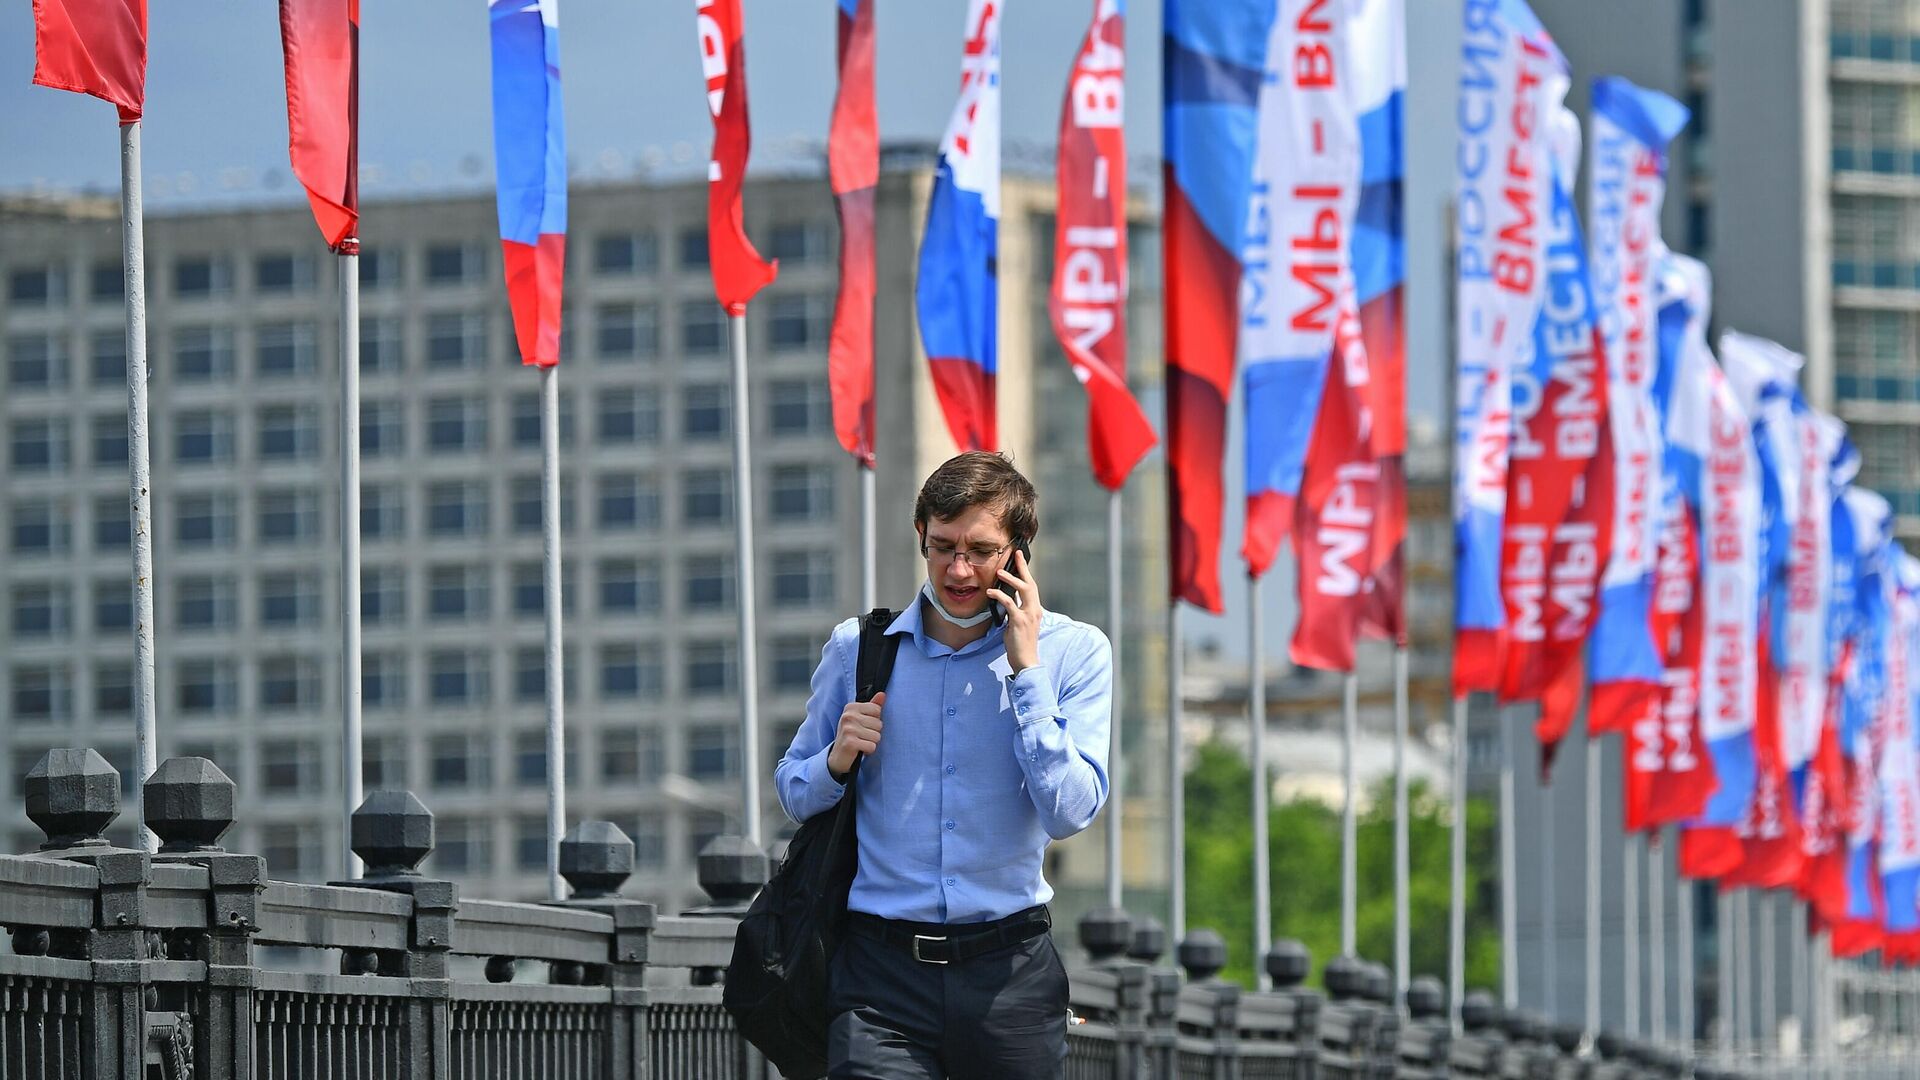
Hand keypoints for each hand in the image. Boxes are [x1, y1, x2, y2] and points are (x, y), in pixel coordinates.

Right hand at [828, 691, 884, 779]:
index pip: (877, 710)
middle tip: (861, 737)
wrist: (838, 756)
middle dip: (874, 733)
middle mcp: (848, 716)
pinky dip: (868, 751)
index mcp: (851, 707)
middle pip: (879, 724)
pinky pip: (872, 746)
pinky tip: (859, 750)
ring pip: (877, 736)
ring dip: (871, 743)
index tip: (864, 726)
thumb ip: (872, 706)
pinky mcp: (850, 743)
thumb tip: (882, 694)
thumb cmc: (851, 735)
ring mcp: (848, 729)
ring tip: (861, 743)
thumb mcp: (860, 718)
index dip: (875, 721)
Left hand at [989, 549, 1043, 673]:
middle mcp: (1035, 610)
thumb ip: (1014, 611)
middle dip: (1023, 567)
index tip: (1020, 558)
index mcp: (1035, 610)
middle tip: (1015, 554)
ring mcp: (1029, 615)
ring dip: (1011, 579)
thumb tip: (1003, 600)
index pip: (1032, 586)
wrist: (1026, 661)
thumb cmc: (1020, 644)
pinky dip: (999, 595)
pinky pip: (1010, 603)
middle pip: (1031, 583)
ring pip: (1023, 590)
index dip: (1026, 572)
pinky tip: (990, 592)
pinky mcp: (1020, 621)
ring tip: (999, 571)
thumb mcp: (1018, 624)